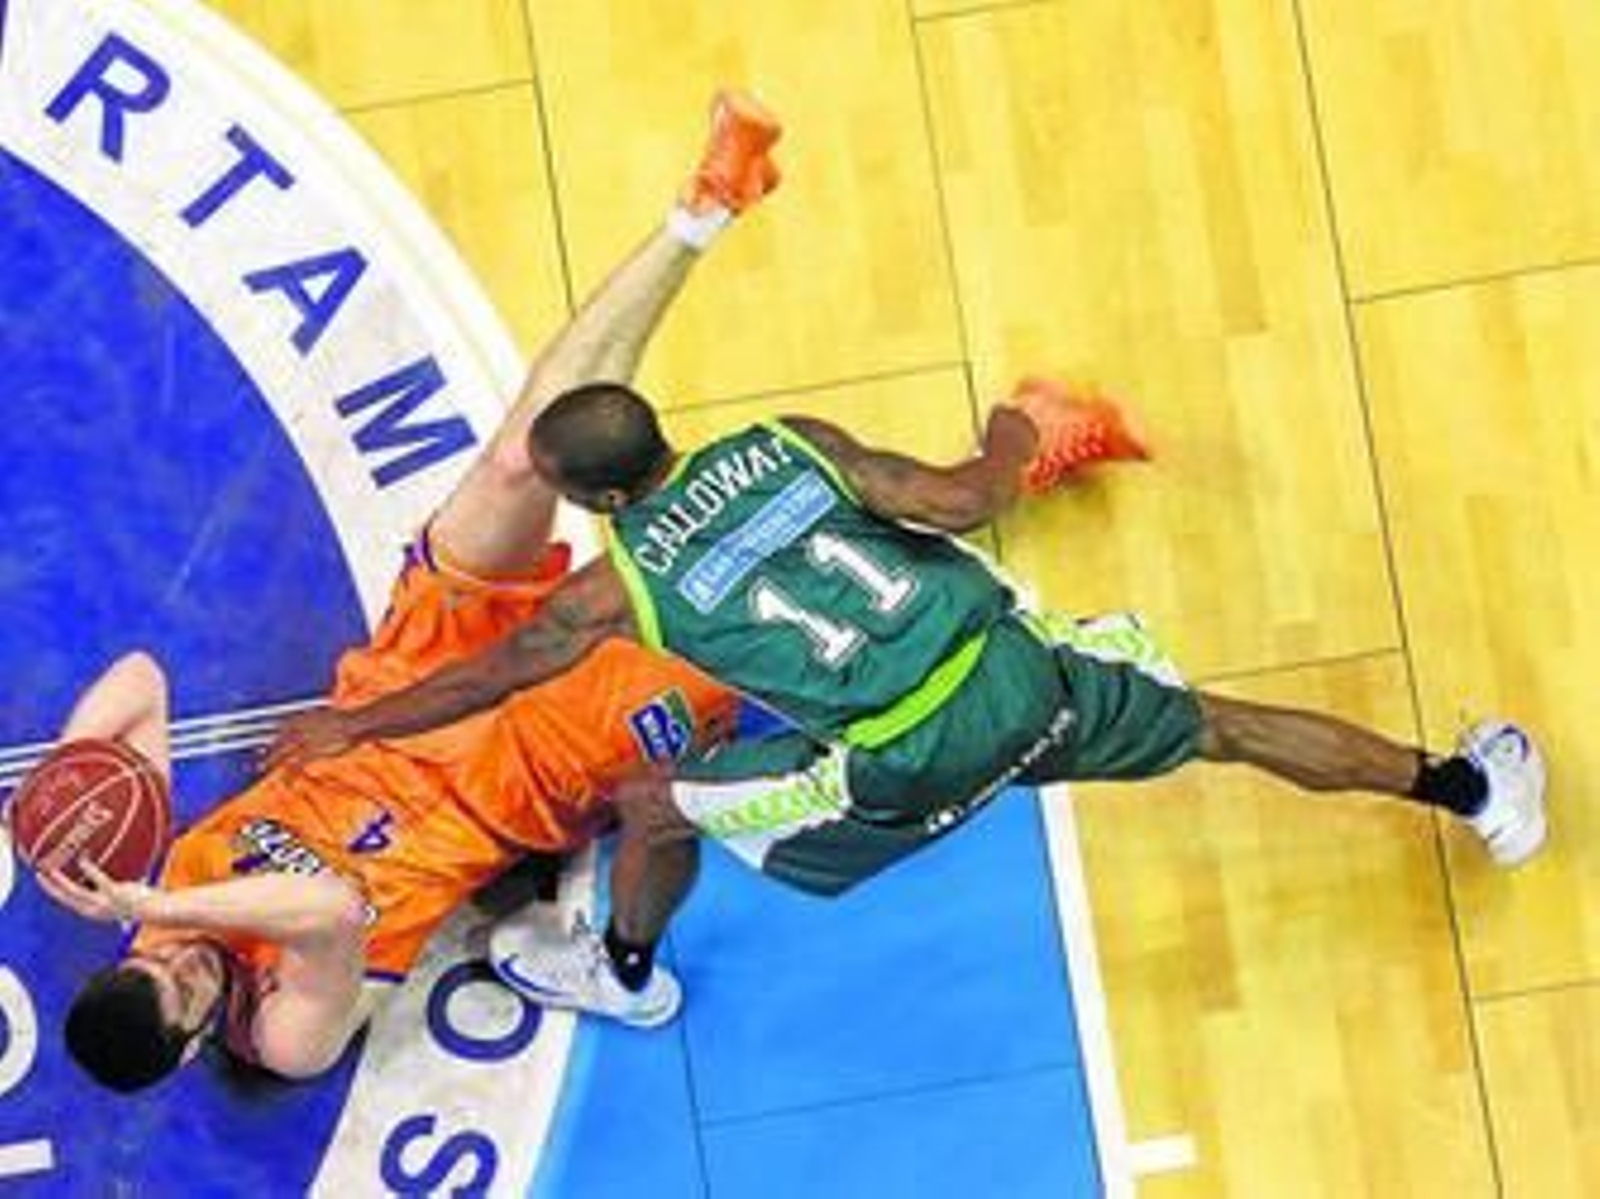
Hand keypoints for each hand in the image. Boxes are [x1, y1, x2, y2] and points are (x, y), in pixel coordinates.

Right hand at [37, 860, 155, 925]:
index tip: (43, 880)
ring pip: (76, 893)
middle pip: (65, 899)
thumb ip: (106, 890)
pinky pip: (99, 882)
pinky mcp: (115, 894)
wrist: (156, 909)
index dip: (53, 892)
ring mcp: (105, 903)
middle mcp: (95, 910)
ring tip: (51, 870)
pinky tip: (82, 859)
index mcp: (93, 911)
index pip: (67, 902)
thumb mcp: (116, 896)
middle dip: (50, 888)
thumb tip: (100, 873)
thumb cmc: (137, 901)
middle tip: (38, 874)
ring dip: (61, 882)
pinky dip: (90, 871)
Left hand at [262, 708, 356, 772]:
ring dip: (272, 760)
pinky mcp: (311, 752)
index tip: (270, 742)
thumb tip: (322, 723)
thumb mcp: (333, 717)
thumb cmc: (350, 720)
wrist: (356, 723)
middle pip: (280, 740)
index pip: (285, 726)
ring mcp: (306, 740)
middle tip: (259, 756)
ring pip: (284, 752)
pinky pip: (296, 766)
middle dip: (269, 748)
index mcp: (307, 718)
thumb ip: (322, 721)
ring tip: (262, 768)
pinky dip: (290, 776)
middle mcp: (302, 728)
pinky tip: (286, 782)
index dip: (276, 735)